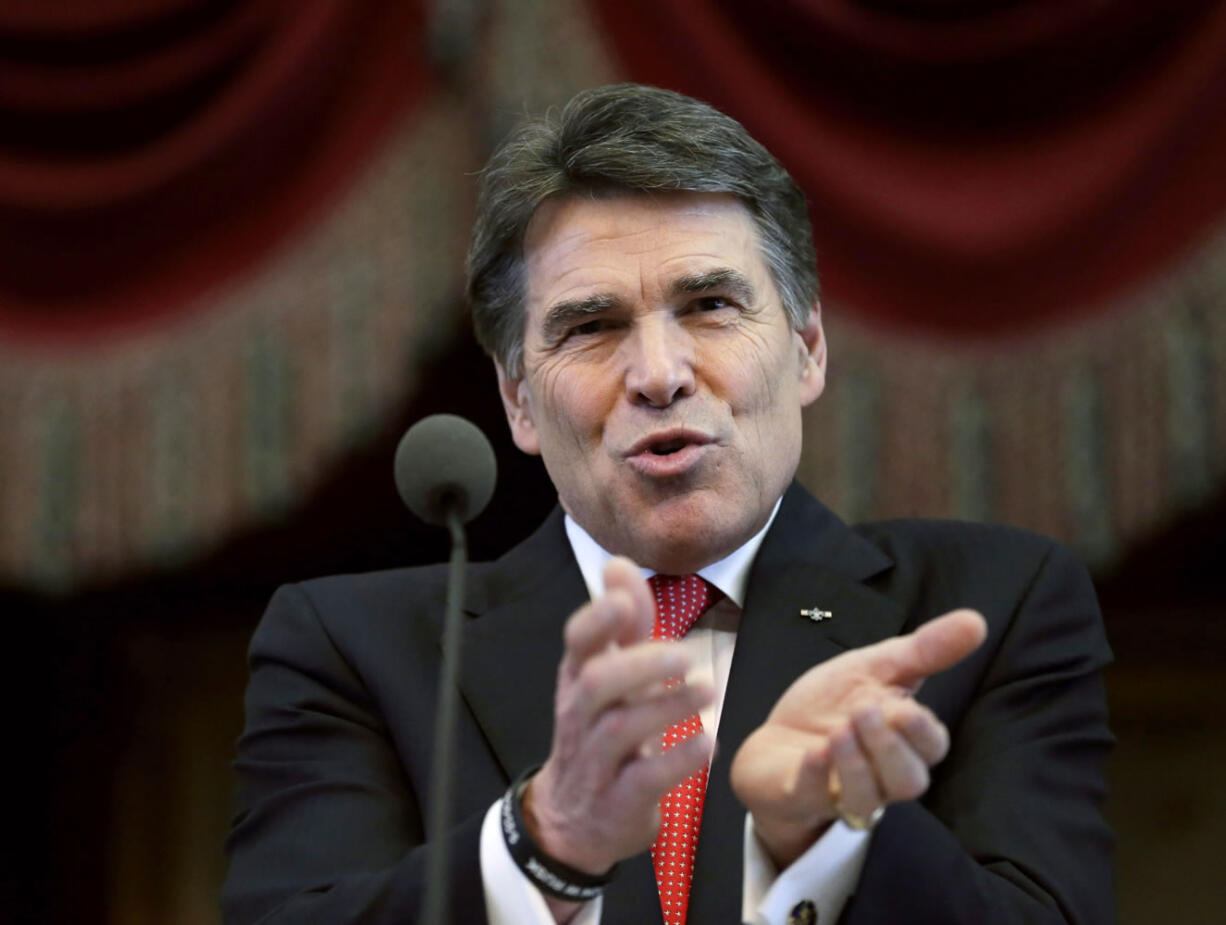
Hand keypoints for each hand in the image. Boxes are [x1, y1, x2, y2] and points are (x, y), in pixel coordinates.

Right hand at [523, 557, 714, 876]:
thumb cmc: (599, 732)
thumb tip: (619, 563)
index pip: (576, 641)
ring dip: (665, 706)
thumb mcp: (606, 677)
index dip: (597, 618)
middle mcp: (581, 715)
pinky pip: (644, 779)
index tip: (624, 599)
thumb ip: (621, 624)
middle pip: (595, 682)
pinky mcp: (619, 800)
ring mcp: (596, 760)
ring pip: (618, 729)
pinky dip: (677, 760)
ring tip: (708, 691)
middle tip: (684, 655)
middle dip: (638, 664)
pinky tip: (707, 743)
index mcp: (579, 677)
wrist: (574, 820)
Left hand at [731, 609, 986, 866]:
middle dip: (890, 747)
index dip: (921, 730)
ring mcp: (841, 792)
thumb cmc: (832, 707)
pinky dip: (816, 776)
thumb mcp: (874, 667)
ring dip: (856, 764)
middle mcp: (881, 776)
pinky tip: (813, 753)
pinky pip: (814, 798)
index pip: (931, 747)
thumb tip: (976, 621)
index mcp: (903, 742)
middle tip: (864, 710)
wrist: (775, 741)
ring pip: (868, 798)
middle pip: (909, 781)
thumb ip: (924, 650)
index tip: (904, 705)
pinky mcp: (801, 799)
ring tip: (839, 730)